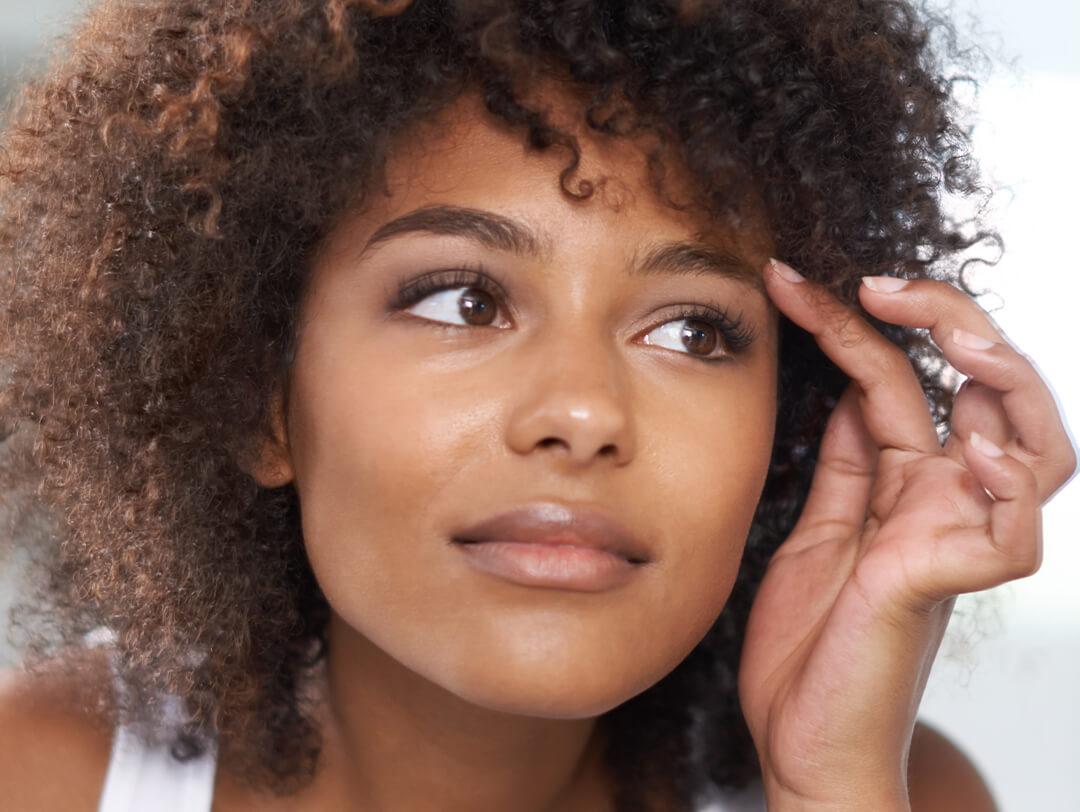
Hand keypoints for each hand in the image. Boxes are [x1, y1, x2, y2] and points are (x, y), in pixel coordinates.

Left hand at [736, 260, 1076, 809]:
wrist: (801, 744)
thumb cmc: (809, 646)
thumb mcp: (817, 528)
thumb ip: (844, 463)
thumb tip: (848, 386)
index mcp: (905, 485)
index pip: (897, 380)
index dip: (854, 323)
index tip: (789, 280)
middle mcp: (942, 504)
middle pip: (990, 392)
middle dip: (952, 323)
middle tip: (882, 284)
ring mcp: (953, 542)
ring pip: (1034, 446)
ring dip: (1003, 380)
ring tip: (953, 338)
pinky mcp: (947, 587)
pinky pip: (1011, 532)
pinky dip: (1003, 486)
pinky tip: (967, 448)